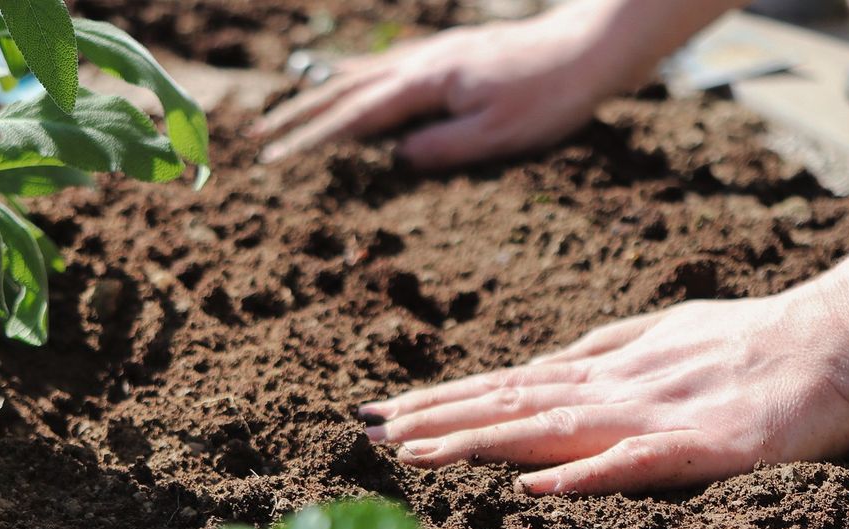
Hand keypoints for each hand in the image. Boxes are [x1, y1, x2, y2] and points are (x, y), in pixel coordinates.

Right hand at [252, 5, 628, 169]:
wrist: (589, 47)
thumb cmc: (550, 96)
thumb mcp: (499, 135)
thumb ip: (443, 148)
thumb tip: (396, 160)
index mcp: (428, 83)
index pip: (356, 116)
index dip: (312, 138)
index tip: (275, 157)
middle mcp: (423, 62)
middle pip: (346, 90)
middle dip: (299, 115)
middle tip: (259, 135)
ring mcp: (435, 54)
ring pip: (363, 73)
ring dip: (320, 94)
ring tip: (287, 110)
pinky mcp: (450, 53)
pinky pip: (387, 64)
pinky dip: (356, 75)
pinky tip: (348, 80)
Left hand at [359, 215, 848, 494]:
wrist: (839, 339)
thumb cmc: (753, 340)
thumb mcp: (662, 337)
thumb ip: (603, 351)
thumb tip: (545, 365)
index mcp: (605, 371)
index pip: (506, 387)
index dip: (442, 400)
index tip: (383, 412)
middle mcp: (613, 390)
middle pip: (510, 404)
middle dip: (435, 418)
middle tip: (367, 430)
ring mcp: (652, 416)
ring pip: (550, 428)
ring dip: (479, 439)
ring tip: (415, 452)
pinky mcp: (701, 447)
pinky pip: (634, 463)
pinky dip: (582, 474)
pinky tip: (533, 485)